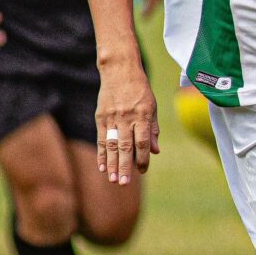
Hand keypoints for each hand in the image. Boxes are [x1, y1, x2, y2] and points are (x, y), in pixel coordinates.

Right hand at [95, 66, 158, 182]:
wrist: (119, 71)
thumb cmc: (140, 91)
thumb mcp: (152, 107)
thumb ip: (153, 130)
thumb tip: (155, 151)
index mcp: (142, 115)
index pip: (142, 141)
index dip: (143, 158)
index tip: (143, 171)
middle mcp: (126, 117)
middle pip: (125, 146)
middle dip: (125, 166)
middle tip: (124, 183)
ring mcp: (112, 117)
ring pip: (111, 145)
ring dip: (111, 164)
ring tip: (112, 179)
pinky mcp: (101, 117)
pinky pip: (101, 138)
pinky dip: (102, 154)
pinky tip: (102, 166)